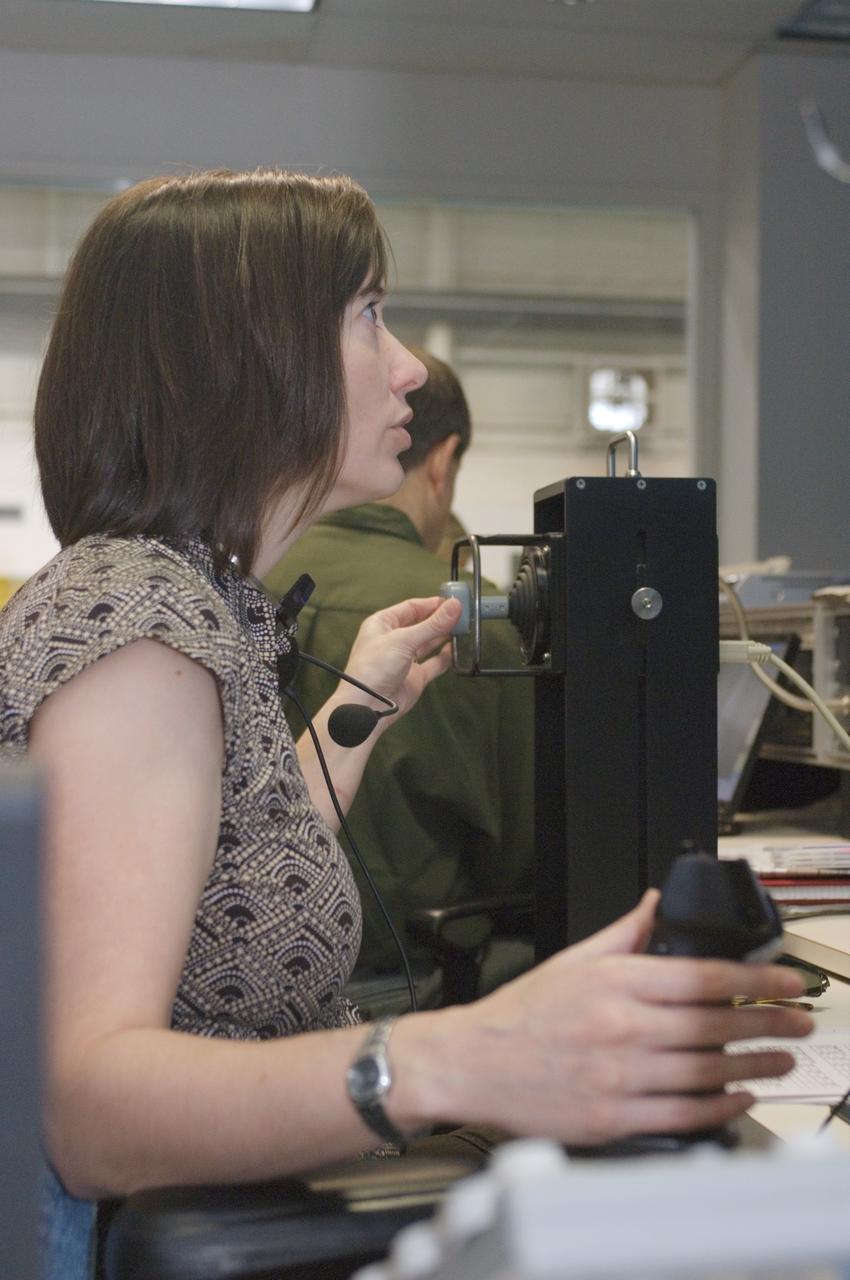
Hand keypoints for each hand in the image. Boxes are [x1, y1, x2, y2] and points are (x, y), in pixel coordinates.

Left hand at [341, 595, 461, 721]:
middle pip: (422, 623)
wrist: (368, 706)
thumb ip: (432, 625)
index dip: (432, 603)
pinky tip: (455, 648)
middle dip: (440, 618)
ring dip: (444, 635)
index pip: (411, 607)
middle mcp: (393, 640)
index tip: (452, 601)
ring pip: (429, 642)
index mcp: (382, 624)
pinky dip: (445, 656)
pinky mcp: (415, 677)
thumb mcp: (404, 640)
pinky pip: (434, 663)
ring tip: (463, 627)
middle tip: (462, 613)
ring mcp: (405, 659)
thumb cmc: (372, 669)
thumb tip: (454, 607)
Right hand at [453, 890, 812, 1145]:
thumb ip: (625, 932)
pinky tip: (738, 1096)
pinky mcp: (613, 1117)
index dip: (756, 978)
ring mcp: (619, 1076)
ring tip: (781, 1058)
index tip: (787, 980)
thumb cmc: (520, 1015)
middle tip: (800, 1019)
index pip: (703, 976)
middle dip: (769, 1021)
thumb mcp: (573, 958)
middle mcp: (621, 1027)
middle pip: (715, 1023)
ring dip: (755, 1065)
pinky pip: (683, 1114)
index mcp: (614, 982)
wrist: (472, 1063)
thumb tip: (658, 904)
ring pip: (707, 1071)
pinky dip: (720, 1107)